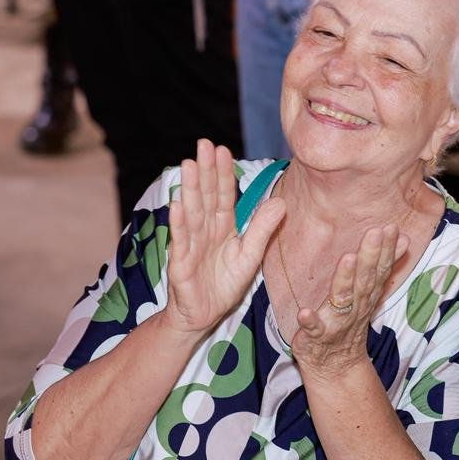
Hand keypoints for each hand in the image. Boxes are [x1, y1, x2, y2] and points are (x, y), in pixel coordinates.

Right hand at [164, 139, 285, 336]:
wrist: (203, 315)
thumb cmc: (224, 283)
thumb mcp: (251, 255)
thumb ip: (263, 229)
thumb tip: (281, 202)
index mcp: (222, 227)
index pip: (223, 195)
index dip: (223, 173)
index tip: (223, 149)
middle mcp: (204, 231)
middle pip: (205, 196)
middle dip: (204, 171)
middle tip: (203, 144)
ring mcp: (190, 246)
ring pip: (191, 213)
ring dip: (189, 189)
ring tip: (188, 165)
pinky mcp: (180, 265)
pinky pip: (180, 242)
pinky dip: (179, 224)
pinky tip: (177, 206)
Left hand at [291, 225, 409, 380]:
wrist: (336, 367)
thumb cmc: (350, 321)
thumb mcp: (370, 293)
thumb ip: (384, 265)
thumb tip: (404, 238)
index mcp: (367, 294)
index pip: (380, 270)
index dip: (387, 249)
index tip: (391, 227)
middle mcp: (356, 307)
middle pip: (365, 280)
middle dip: (370, 256)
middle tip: (375, 232)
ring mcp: (337, 323)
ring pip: (343, 300)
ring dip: (346, 280)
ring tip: (347, 259)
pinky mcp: (316, 338)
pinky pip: (314, 330)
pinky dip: (310, 322)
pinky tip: (304, 313)